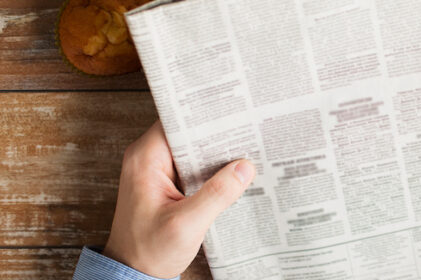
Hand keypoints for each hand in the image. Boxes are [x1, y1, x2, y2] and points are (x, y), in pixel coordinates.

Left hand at [102, 121, 255, 277]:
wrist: (133, 273)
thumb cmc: (149, 251)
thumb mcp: (187, 224)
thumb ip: (217, 194)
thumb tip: (244, 168)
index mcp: (145, 159)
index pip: (178, 121)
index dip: (206, 117)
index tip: (234, 115)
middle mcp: (148, 159)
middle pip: (189, 133)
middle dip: (218, 135)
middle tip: (248, 134)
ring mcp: (157, 171)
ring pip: (193, 150)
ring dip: (217, 154)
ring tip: (246, 152)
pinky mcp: (167, 183)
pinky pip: (193, 166)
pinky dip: (212, 169)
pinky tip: (232, 174)